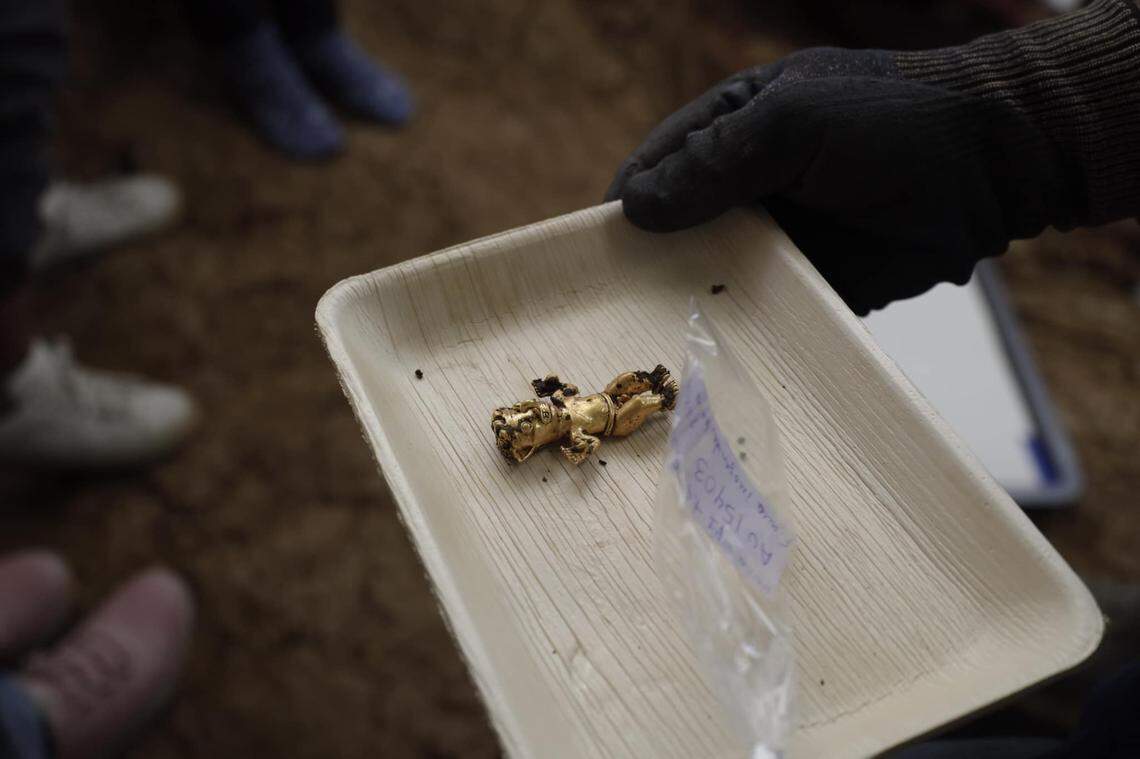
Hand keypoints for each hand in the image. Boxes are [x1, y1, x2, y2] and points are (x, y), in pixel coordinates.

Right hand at [606, 46, 1070, 313]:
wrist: (993, 164)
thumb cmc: (889, 120)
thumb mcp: (791, 121)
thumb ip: (713, 162)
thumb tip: (633, 208)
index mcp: (730, 129)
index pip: (654, 170)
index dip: (623, 211)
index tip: (594, 259)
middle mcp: (744, 187)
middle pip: (675, 233)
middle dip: (649, 267)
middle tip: (618, 313)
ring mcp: (777, 239)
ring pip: (713, 279)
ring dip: (690, 306)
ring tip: (657, 344)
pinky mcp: (810, 286)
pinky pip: (764, 313)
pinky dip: (742, 334)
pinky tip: (716, 360)